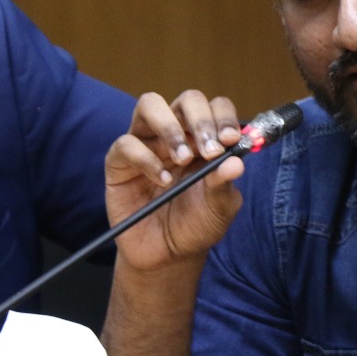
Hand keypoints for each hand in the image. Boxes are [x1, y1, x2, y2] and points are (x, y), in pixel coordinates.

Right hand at [105, 90, 244, 270]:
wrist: (167, 256)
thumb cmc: (196, 225)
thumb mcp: (219, 208)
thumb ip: (225, 183)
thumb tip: (236, 162)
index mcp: (205, 138)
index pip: (216, 108)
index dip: (223, 117)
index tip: (231, 140)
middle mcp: (176, 134)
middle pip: (187, 99)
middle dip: (200, 119)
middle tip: (209, 149)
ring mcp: (146, 144)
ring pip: (149, 104)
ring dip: (170, 127)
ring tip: (183, 158)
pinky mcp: (119, 162)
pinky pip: (126, 143)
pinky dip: (146, 159)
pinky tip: (162, 181)